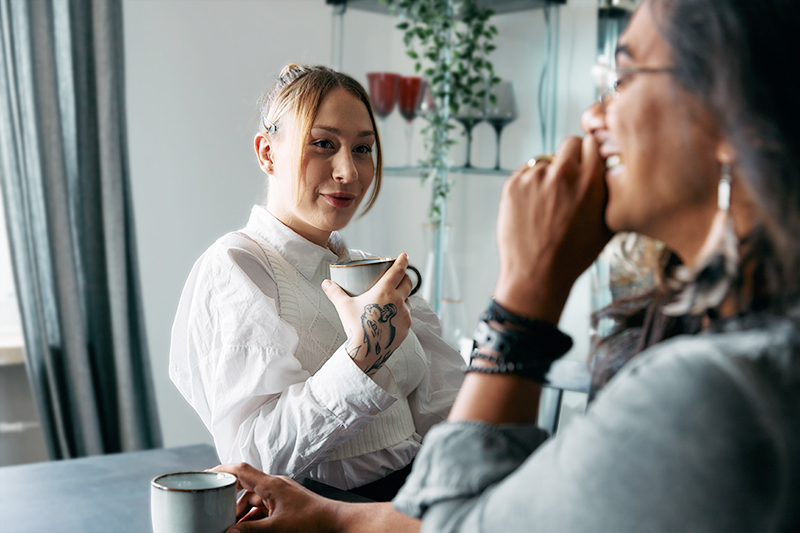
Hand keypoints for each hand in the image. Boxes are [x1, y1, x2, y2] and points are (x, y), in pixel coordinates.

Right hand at [210, 463, 420, 532]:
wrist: (337, 523)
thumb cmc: (313, 522)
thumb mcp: (277, 528)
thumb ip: (250, 530)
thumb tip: (228, 532)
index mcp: (271, 484)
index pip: (240, 469)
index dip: (220, 469)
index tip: (204, 475)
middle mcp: (275, 485)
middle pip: (244, 485)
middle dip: (228, 498)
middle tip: (214, 510)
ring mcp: (281, 493)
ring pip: (253, 498)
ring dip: (241, 512)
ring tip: (231, 527)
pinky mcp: (286, 503)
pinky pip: (263, 506)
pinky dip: (253, 517)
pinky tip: (247, 529)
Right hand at [323, 253, 413, 375]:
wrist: (366, 351)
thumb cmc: (355, 326)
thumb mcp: (344, 306)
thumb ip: (335, 293)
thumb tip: (326, 283)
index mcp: (384, 291)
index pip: (397, 271)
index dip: (402, 261)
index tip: (405, 255)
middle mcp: (398, 300)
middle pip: (408, 283)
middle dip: (405, 277)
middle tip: (400, 276)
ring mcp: (404, 314)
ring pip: (408, 300)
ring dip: (403, 297)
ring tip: (394, 299)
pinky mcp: (406, 327)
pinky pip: (407, 315)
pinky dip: (402, 312)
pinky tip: (393, 316)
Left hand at [494, 135, 611, 323]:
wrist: (537, 275)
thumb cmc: (574, 255)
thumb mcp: (607, 225)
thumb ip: (611, 192)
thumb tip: (613, 170)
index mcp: (591, 181)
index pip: (593, 142)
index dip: (591, 154)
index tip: (589, 165)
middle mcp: (563, 174)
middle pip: (570, 143)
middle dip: (571, 157)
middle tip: (569, 180)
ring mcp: (535, 177)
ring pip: (546, 161)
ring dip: (549, 175)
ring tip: (548, 206)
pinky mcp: (513, 184)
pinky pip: (526, 173)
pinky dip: (529, 185)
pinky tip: (533, 209)